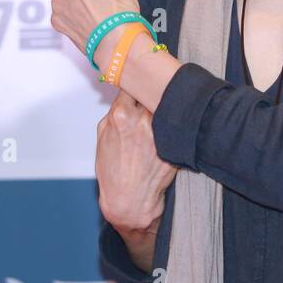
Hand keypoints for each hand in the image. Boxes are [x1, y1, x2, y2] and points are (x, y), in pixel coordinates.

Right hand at [96, 89, 178, 231]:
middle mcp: (142, 120)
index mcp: (121, 115)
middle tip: (160, 87)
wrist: (130, 201)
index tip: (143, 81)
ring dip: (168, 104)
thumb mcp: (103, 137)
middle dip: (155, 89)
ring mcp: (160, 132)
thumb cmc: (114, 173)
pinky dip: (177, 122)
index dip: (138, 82)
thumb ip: (114, 114)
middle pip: (154, 90)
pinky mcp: (175, 144)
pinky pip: (179, 123)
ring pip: (168, 105)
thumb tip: (125, 97)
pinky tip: (177, 124)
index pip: (133, 84)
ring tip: (170, 106)